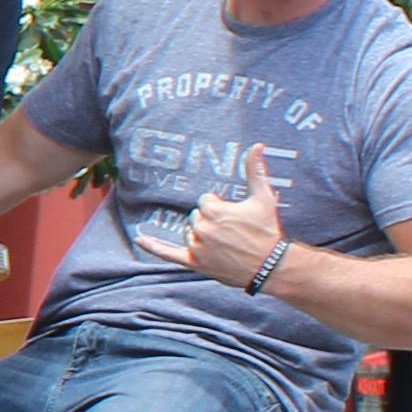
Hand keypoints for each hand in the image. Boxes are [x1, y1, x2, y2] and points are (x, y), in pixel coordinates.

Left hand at [140, 147, 289, 290]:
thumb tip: (257, 145)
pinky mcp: (196, 263)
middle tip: (232, 231)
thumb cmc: (267, 231)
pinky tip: (140, 239)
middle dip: (211, 221)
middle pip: (196, 216)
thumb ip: (256, 170)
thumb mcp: (263, 198)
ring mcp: (198, 247)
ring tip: (224, 242)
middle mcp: (203, 228)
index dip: (220, 207)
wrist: (272, 266)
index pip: (205, 201)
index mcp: (214, 211)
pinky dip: (154, 247)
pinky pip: (169, 254)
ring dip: (200, 234)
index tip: (235, 216)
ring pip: (188, 232)